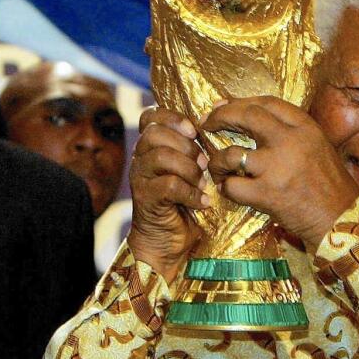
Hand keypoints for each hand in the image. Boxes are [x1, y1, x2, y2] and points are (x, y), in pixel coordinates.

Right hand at [127, 108, 209, 281]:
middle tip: (203, 163)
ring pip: (160, 156)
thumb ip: (193, 150)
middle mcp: (140, 159)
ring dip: (188, 168)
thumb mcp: (190, 170)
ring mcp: (140, 179)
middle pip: (154, 133)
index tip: (194, 131)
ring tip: (202, 183)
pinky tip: (203, 202)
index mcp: (150, 147)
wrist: (166, 242)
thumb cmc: (184, 202)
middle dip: (186, 145)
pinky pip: (169, 185)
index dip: (172, 117)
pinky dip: (191, 193)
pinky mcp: (146, 200)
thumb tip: (218, 129)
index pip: (150, 116)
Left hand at [203, 97, 358, 251]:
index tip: (221, 107)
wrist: (341, 219)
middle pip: (245, 116)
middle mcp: (290, 141)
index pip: (265, 103)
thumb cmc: (328, 184)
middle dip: (220, 118)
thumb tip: (246, 114)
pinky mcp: (268, 194)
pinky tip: (230, 190)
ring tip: (217, 169)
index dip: (238, 102)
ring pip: (231, 154)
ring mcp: (277, 168)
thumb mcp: (316, 145)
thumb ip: (287, 130)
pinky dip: (226, 188)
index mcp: (305, 127)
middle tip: (207, 125)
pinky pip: (232, 186)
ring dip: (217, 161)